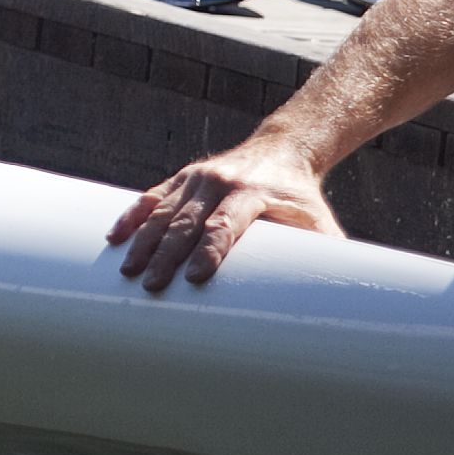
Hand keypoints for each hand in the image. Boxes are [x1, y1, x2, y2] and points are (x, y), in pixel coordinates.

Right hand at [106, 136, 341, 291]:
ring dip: (144, 242)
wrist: (284, 150)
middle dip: (167, 256)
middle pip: (187, 222)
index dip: (210, 251)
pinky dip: (133, 217)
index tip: (195, 277)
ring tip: (128, 269)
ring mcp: (196, 178)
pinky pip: (151, 197)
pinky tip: (117, 237)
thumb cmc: (303, 198)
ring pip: (163, 211)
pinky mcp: (181, 178)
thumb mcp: (320, 224)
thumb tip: (336, 304)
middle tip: (151, 286)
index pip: (225, 224)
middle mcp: (220, 182)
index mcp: (253, 193)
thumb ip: (323, 258)